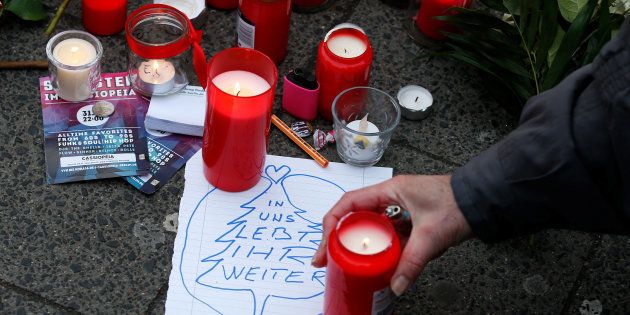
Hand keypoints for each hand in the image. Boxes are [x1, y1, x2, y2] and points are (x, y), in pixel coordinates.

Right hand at [311, 175, 472, 295]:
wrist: (482, 199)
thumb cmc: (458, 204)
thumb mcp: (431, 236)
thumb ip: (412, 262)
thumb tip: (395, 285)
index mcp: (390, 190)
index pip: (349, 204)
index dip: (332, 223)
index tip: (325, 245)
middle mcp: (391, 196)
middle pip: (355, 216)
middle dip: (340, 237)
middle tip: (329, 258)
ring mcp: (400, 208)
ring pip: (371, 225)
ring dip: (360, 242)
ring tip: (348, 261)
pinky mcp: (409, 219)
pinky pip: (387, 233)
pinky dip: (380, 246)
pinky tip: (378, 261)